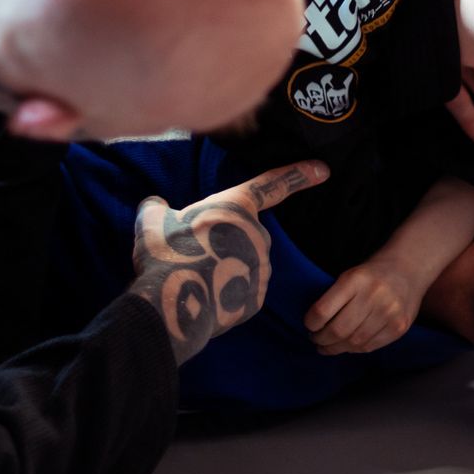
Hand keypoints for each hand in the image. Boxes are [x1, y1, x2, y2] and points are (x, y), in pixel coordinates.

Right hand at [129, 160, 327, 363]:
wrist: (174, 302)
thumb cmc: (165, 254)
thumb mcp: (151, 221)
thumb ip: (157, 208)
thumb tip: (154, 204)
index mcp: (236, 207)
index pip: (273, 184)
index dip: (298, 175)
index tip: (322, 170)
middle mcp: (257, 234)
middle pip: (246, 235)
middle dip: (226, 244)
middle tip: (195, 256)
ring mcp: (260, 268)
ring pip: (245, 265)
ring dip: (225, 270)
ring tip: (196, 281)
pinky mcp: (257, 299)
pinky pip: (242, 293)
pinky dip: (227, 295)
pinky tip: (206, 299)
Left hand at [305, 254, 428, 353]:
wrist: (408, 269)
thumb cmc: (372, 274)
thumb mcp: (349, 275)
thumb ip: (333, 298)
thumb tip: (314, 327)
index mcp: (355, 279)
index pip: (322, 310)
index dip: (311, 323)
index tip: (309, 325)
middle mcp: (373, 295)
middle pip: (337, 330)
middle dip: (321, 340)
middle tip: (316, 340)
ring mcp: (389, 313)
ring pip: (353, 343)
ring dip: (335, 348)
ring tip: (328, 346)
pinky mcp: (399, 327)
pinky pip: (369, 347)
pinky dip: (354, 349)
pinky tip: (348, 345)